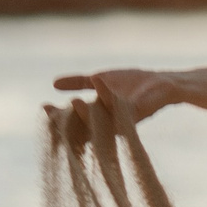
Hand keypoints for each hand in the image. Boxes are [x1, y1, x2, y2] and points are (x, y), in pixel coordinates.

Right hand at [53, 68, 179, 121]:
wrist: (162, 83)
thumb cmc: (133, 84)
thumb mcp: (99, 80)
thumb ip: (78, 82)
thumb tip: (53, 84)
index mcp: (98, 118)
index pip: (74, 122)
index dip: (58, 118)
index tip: (43, 107)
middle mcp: (108, 125)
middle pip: (83, 127)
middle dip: (67, 121)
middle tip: (50, 111)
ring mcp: (122, 121)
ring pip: (100, 122)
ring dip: (86, 113)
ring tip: (72, 102)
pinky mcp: (136, 113)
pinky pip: (119, 105)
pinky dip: (107, 93)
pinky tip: (97, 79)